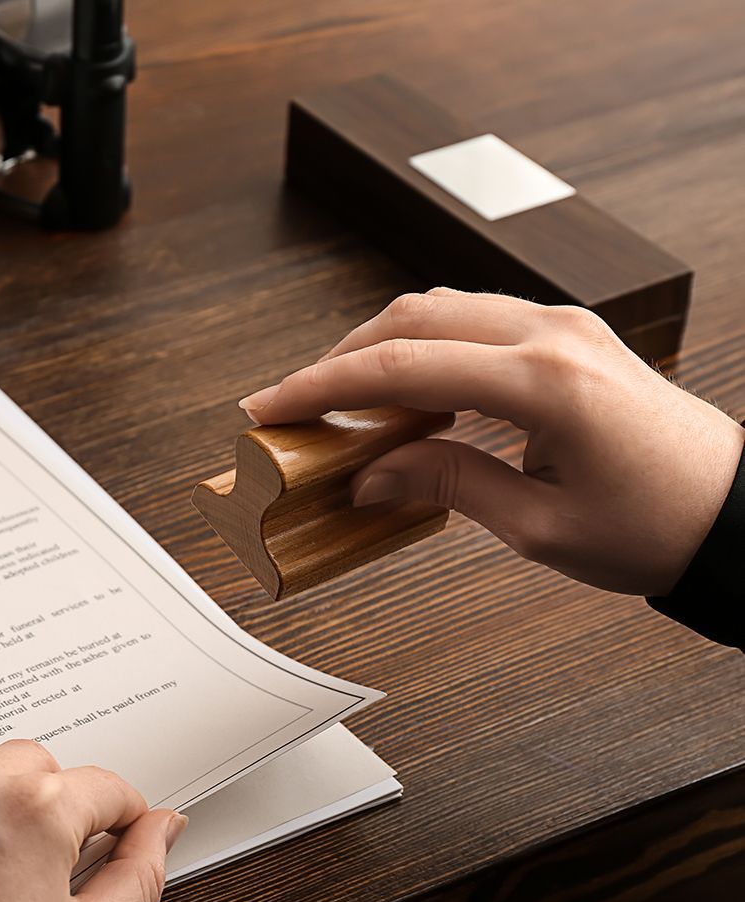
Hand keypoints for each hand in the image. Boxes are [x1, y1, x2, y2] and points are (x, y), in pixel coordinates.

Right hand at [240, 289, 744, 595]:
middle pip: (412, 317)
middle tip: (294, 404)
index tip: (270, 407)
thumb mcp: (538, 526)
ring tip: (342, 402)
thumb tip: (370, 475)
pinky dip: (426, 346)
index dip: (321, 385)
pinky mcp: (572, 336)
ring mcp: (567, 327)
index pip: (401, 366)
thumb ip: (445, 484)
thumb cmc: (659, 527)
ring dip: (382, 345)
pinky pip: (478, 320)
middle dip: (340, 357)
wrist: (739, 514)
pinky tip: (406, 392)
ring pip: (442, 308)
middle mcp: (555, 335)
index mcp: (545, 382)